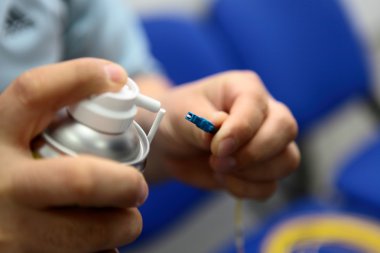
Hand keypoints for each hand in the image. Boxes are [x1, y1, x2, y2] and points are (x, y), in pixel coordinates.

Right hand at [0, 58, 147, 251]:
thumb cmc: (8, 172)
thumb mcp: (14, 138)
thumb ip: (50, 115)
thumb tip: (114, 82)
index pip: (33, 93)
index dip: (79, 76)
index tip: (117, 76)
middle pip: (81, 180)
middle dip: (125, 184)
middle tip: (139, 187)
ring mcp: (9, 232)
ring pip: (88, 234)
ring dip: (123, 225)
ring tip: (125, 218)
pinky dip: (103, 250)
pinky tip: (98, 241)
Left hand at [149, 70, 299, 199]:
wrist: (172, 144)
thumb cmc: (179, 119)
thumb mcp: (182, 114)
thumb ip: (201, 122)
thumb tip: (220, 126)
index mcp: (245, 88)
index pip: (257, 106)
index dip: (240, 130)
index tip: (216, 148)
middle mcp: (264, 112)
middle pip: (286, 129)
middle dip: (253, 153)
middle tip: (217, 161)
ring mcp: (268, 142)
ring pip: (287, 160)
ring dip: (251, 173)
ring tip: (218, 168)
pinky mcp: (262, 169)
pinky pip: (270, 186)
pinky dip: (246, 189)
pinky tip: (224, 180)